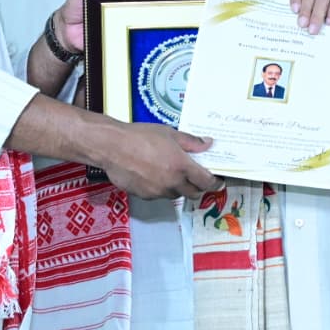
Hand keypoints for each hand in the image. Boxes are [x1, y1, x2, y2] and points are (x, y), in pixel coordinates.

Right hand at [101, 124, 220, 199]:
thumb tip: (208, 144)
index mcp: (182, 166)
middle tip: (196, 178)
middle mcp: (172, 183)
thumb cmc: (140, 136)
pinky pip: (159, 195)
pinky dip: (161, 188)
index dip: (215, 183)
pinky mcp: (145, 196)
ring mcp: (158, 192)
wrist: (112, 147)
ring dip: (179, 188)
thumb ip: (191, 142)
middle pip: (193, 193)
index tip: (218, 182)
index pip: (206, 182)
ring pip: (176, 195)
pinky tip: (153, 176)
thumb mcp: (169, 133)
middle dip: (198, 187)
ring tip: (171, 174)